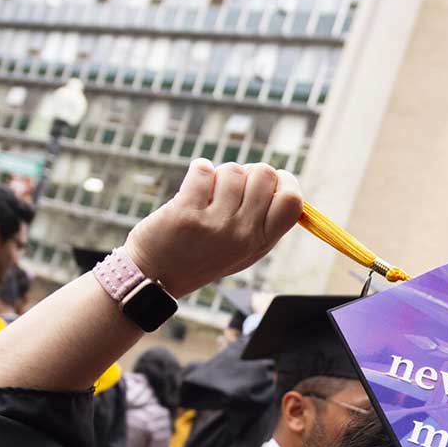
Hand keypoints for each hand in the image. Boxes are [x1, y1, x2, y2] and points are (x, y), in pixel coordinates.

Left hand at [124, 160, 302, 297]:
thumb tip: (279, 179)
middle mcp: (242, 236)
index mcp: (261, 243)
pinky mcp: (187, 214)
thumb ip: (264, 221)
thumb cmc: (201, 255)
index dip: (285, 181)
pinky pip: (203, 170)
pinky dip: (198, 170)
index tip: (271, 180)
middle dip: (248, 172)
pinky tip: (191, 188)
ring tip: (206, 195)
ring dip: (219, 174)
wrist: (155, 276)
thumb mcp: (242, 250)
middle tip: (230, 187)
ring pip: (232, 170)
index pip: (292, 202)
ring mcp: (215, 226)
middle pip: (265, 175)